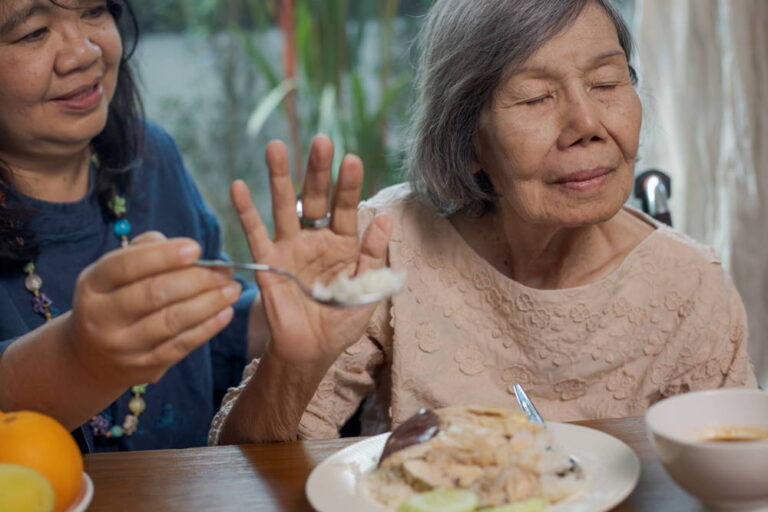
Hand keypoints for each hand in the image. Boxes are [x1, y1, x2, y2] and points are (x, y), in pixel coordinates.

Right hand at [66, 232, 241, 386]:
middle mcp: (100, 317)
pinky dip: (208, 327)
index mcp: (92, 285)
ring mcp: (122, 346)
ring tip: (233, 289)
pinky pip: (181, 345)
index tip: (196, 248)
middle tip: (225, 270)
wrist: (92, 358)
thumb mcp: (114, 273)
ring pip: (171, 321)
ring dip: (209, 303)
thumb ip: (145, 251)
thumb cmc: (115, 299)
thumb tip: (185, 248)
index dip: (163, 256)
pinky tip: (226, 312)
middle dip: (196, 279)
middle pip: (153, 294)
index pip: (126, 266)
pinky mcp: (144, 367)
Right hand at [232, 135, 390, 364]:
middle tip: (320, 140)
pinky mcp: (268, 263)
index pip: (346, 207)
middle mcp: (315, 239)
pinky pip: (255, 234)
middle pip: (316, 197)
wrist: (311, 350)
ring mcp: (289, 248)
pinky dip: (246, 211)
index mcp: (343, 243)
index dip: (348, 185)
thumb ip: (373, 256)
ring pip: (284, 206)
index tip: (351, 158)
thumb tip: (383, 219)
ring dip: (280, 178)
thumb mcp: (366, 290)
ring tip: (276, 147)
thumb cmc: (340, 320)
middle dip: (317, 170)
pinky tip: (239, 186)